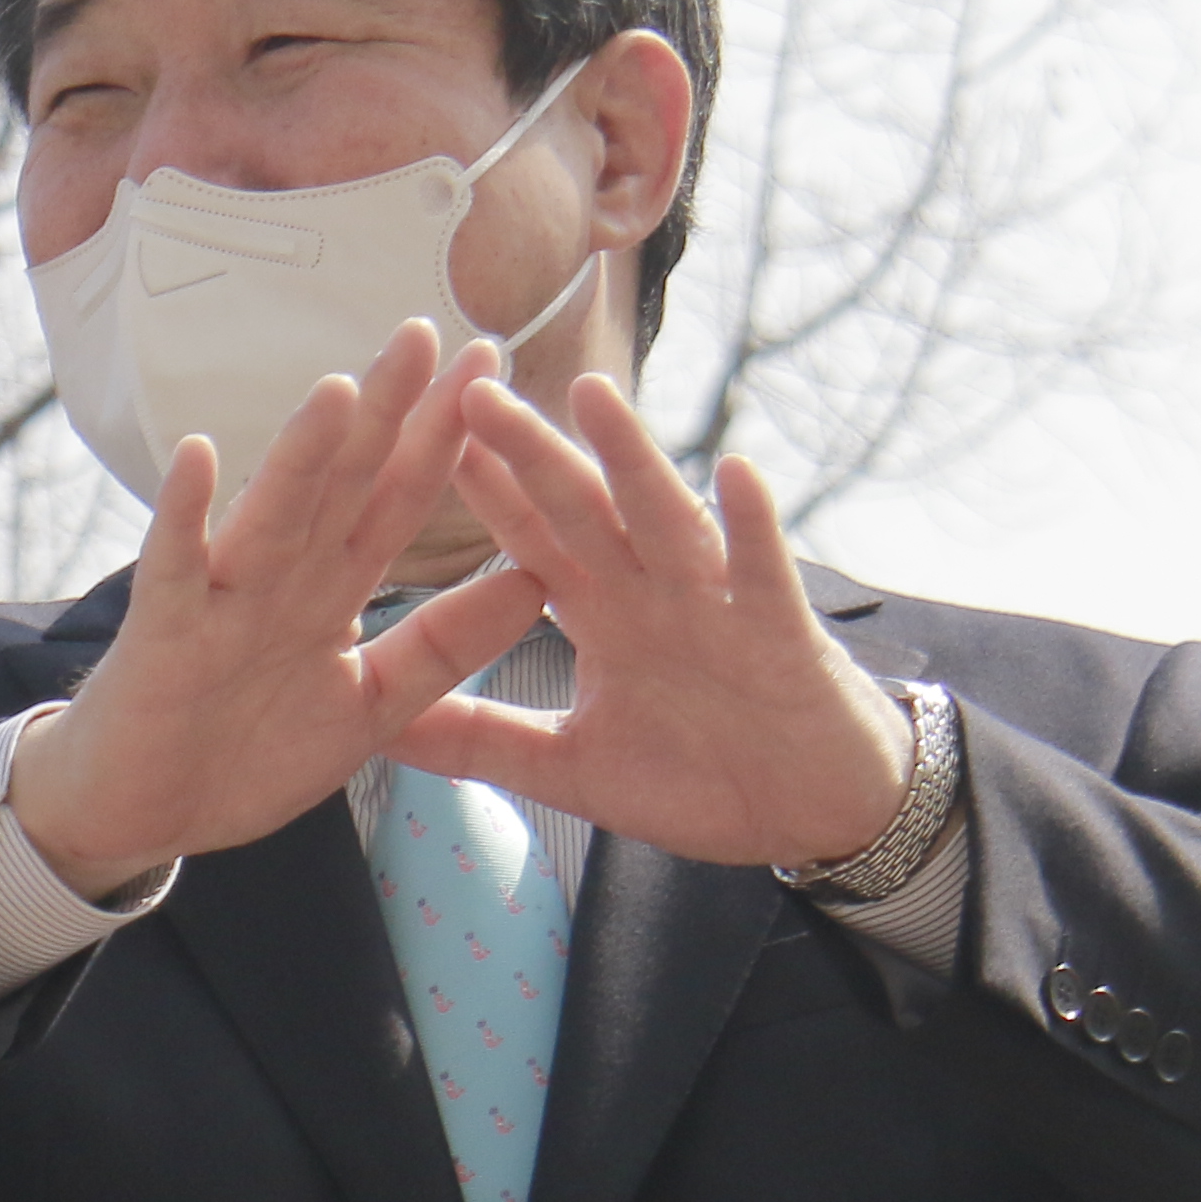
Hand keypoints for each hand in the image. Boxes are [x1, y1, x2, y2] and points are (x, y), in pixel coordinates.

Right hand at [9, 326, 551, 896]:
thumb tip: (534, 581)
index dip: (445, 438)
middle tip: (428, 335)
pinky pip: (175, 568)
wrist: (141, 815)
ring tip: (340, 388)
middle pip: (342, 484)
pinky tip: (199, 457)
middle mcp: (280, 579)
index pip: (397, 499)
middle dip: (385, 412)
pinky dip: (184, 517)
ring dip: (302, 453)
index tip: (491, 367)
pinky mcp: (165, 635)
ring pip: (271, 514)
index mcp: (331, 590)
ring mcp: (221, 600)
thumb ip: (444, 647)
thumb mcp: (372, 706)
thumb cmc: (244, 756)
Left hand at [393, 371, 910, 866]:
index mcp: (602, 614)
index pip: (532, 539)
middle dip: (531, 453)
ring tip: (593, 398)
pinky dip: (750, 525)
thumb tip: (385, 735)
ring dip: (632, 458)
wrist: (815, 810)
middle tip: (474, 390)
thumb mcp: (570, 768)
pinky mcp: (780, 629)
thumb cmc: (702, 778)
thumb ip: (483, 741)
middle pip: (582, 510)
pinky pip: (763, 568)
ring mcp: (715, 602)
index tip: (419, 436)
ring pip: (664, 517)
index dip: (481, 492)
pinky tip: (736, 472)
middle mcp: (652, 592)